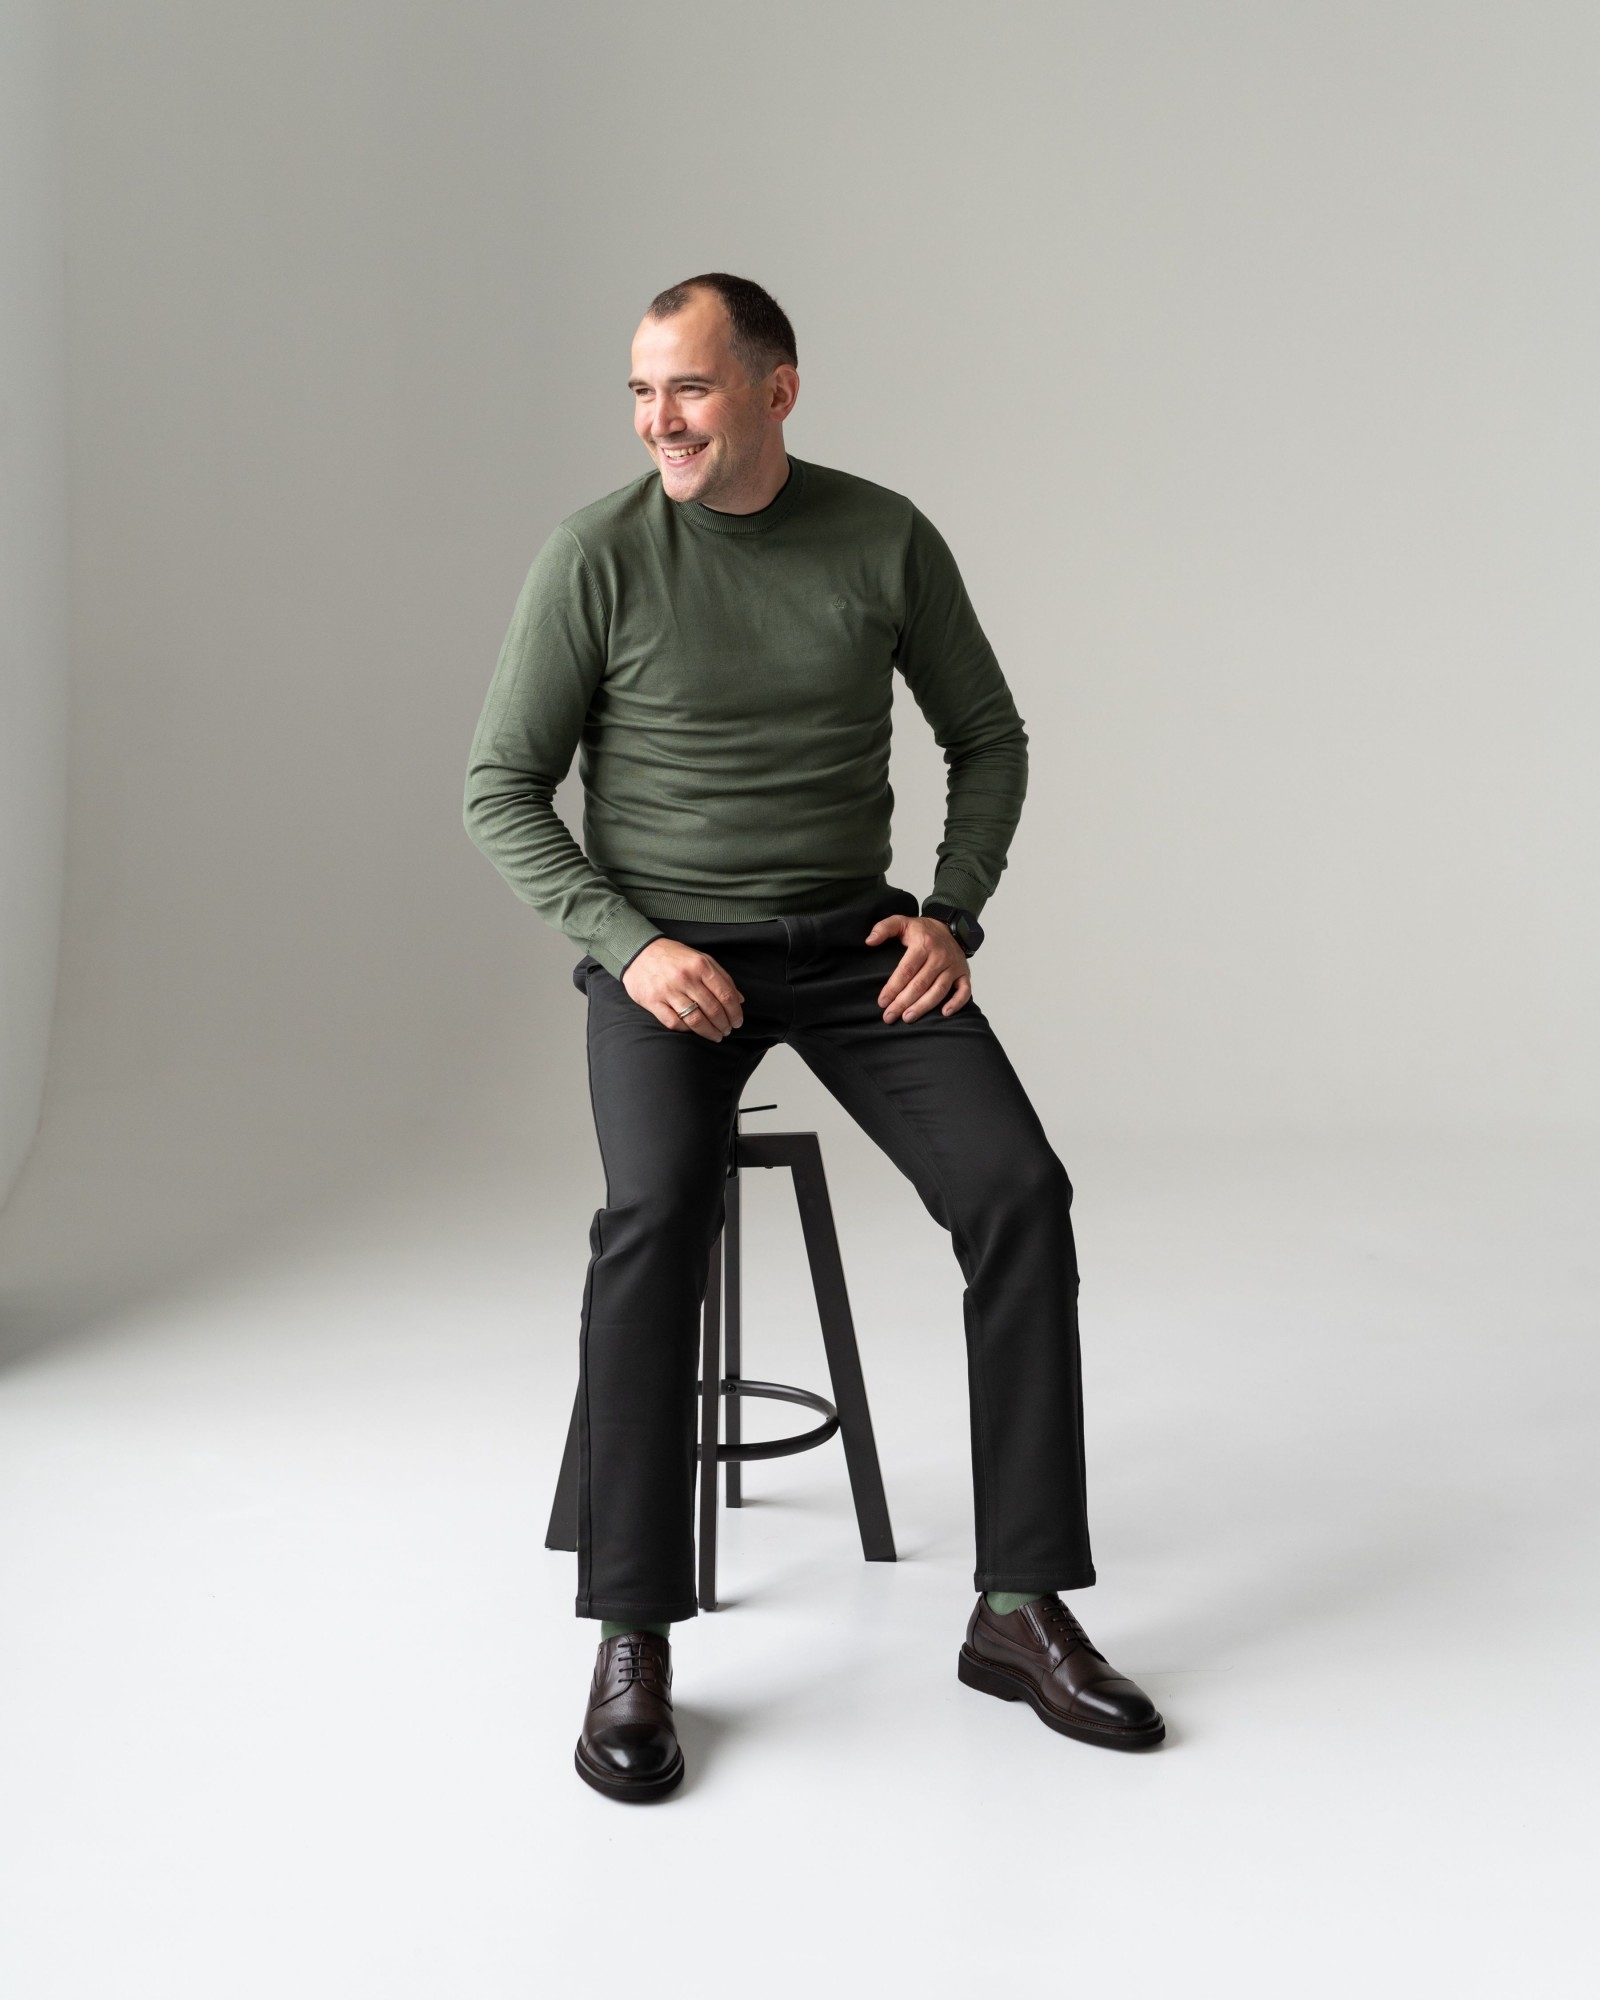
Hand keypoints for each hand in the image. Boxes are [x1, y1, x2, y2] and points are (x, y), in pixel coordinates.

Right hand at [621, 937, 744, 1040]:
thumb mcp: (701, 959)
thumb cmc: (674, 956)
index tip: (738, 1021)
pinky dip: (687, 1030)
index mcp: (700, 966)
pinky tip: (694, 1031)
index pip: (725, 995)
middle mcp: (685, 978)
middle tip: (727, 1031)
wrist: (639, 952)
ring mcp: (668, 991)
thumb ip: (722, 977)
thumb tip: (740, 999)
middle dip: (724, 1024)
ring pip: (695, 1020)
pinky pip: (674, 1023)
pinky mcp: (653, 1001)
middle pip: (713, 1010)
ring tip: (716, 1036)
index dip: (735, 1012)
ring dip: (709, 1032)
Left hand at [866, 913, 971, 1022]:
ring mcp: (954, 966)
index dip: (893, 987)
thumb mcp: (902, 922)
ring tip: (907, 1018)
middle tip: (889, 1016)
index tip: (882, 1002)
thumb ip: (883, 928)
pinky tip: (944, 1014)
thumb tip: (869, 941)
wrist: (951, 927)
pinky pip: (964, 991)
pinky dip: (957, 1003)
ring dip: (923, 1007)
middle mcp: (940, 956)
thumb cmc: (923, 931)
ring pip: (939, 990)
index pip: (906, 970)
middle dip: (903, 1002)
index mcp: (923, 944)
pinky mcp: (964, 974)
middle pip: (920, 984)